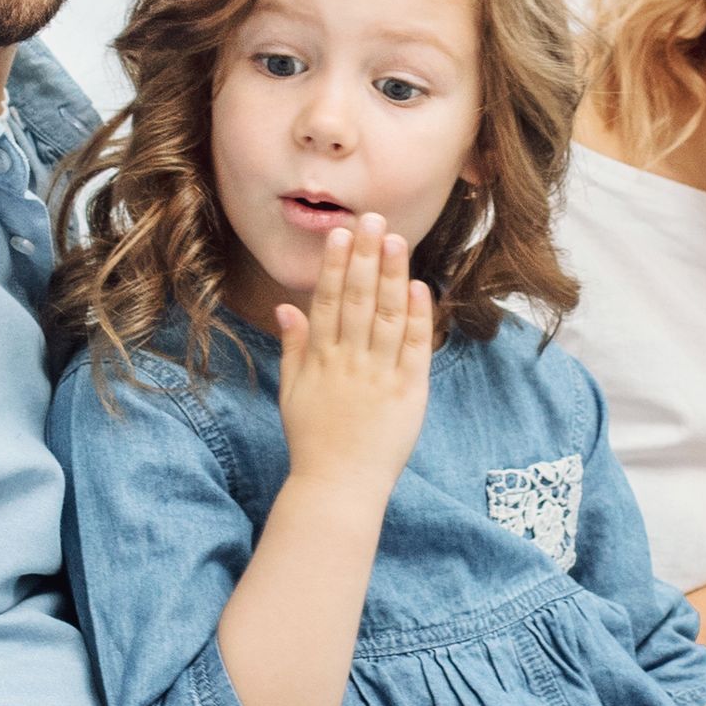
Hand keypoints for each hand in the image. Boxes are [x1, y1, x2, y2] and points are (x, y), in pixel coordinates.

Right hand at [272, 222, 436, 496]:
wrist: (338, 487)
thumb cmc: (313, 441)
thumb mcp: (291, 392)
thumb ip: (293, 347)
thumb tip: (286, 307)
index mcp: (320, 360)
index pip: (329, 302)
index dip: (336, 266)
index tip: (342, 234)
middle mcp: (349, 362)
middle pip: (359, 300)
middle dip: (366, 257)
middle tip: (373, 219)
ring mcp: (379, 376)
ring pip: (387, 316)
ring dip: (392, 275)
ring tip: (397, 240)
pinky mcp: (408, 393)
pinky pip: (415, 348)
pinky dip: (418, 317)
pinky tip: (420, 287)